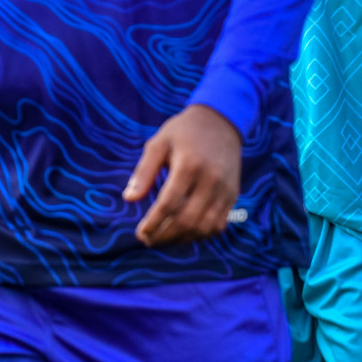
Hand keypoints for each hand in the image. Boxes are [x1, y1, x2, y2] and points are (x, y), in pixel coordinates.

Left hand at [124, 104, 241, 246]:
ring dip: (182, 239)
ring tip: (162, 239)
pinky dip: (200, 234)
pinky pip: (218, 224)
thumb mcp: (158, 144)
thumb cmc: (182, 132)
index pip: (169, 203)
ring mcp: (225, 190)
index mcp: (189, 165)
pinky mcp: (233, 195)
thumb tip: (128, 199)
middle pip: (187, 219)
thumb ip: (143, 172)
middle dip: (165, 235)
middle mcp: (211, 180)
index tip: (140, 232)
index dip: (153, 222)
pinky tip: (183, 233)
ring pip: (205, 227)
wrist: (220, 121)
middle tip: (148, 240)